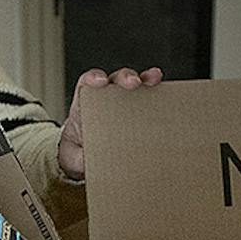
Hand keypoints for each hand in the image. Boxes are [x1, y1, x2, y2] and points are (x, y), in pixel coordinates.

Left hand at [57, 64, 162, 181]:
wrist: (88, 159)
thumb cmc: (81, 152)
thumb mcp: (75, 158)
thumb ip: (80, 158)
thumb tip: (89, 162)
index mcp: (85, 104)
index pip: (87, 82)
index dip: (94, 78)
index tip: (101, 81)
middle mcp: (104, 97)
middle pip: (115, 80)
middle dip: (125, 77)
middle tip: (133, 83)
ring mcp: (122, 101)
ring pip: (133, 84)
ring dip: (144, 79)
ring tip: (154, 80)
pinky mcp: (139, 109)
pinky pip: (148, 96)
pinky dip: (157, 91)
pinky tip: (165, 90)